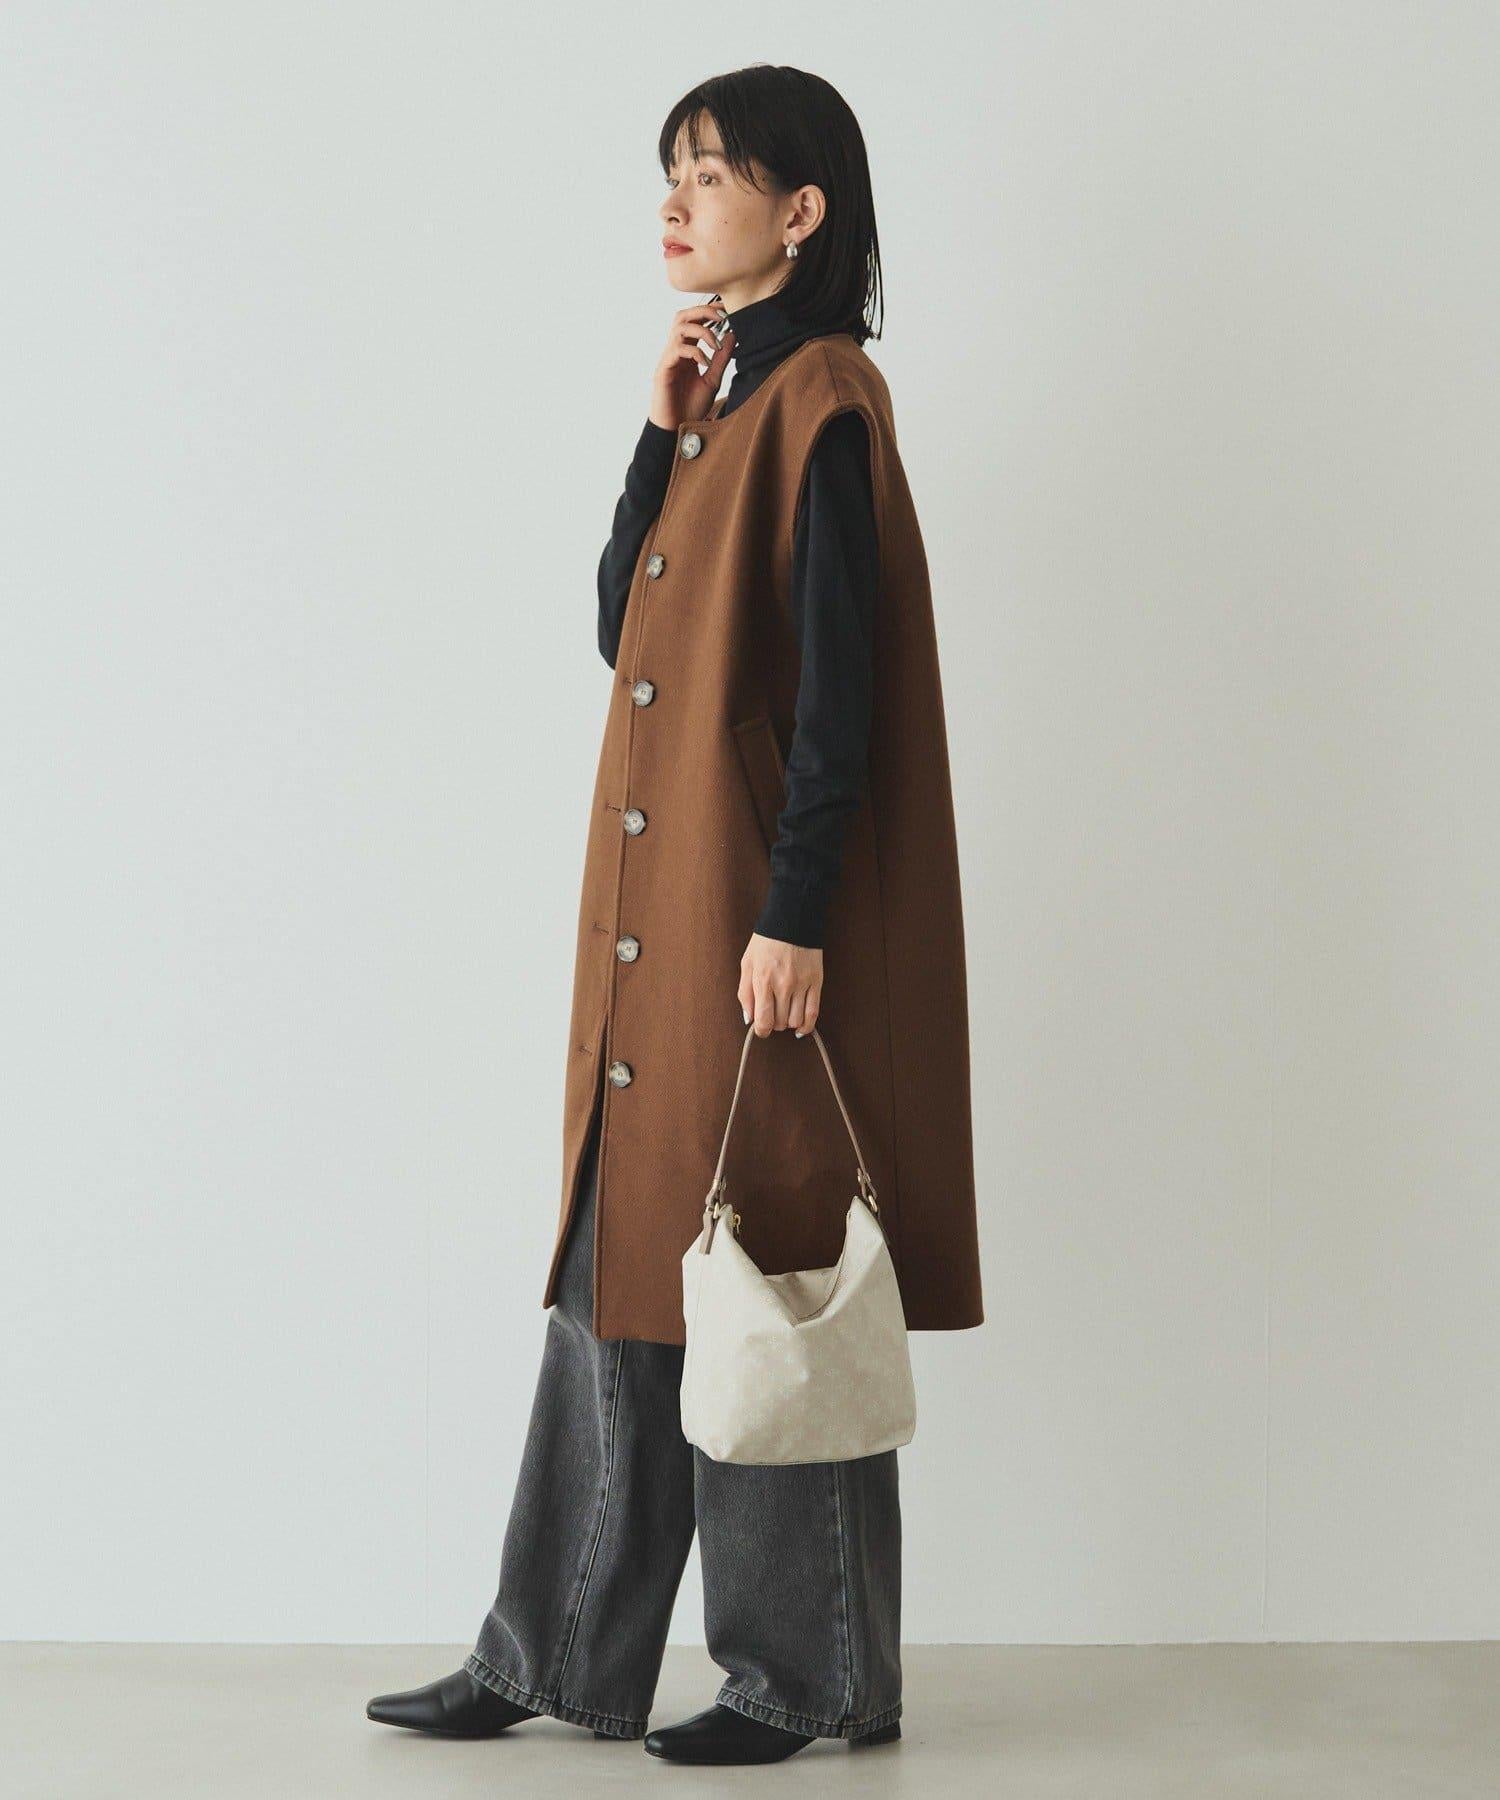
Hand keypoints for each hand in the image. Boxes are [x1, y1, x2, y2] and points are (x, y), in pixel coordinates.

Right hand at [648, 302, 734, 430]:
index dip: (709, 311)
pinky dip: (694, 352)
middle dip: (703, 310)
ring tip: (715, 344)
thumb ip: (721, 358)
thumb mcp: (713, 379)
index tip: (727, 310)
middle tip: (722, 316)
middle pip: (683, 315)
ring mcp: (668, 358)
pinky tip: (705, 362)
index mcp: (687, 350)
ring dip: (701, 330)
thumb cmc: (692, 406)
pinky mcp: (663, 369)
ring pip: (679, 327)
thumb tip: (732, 334)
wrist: (677, 429)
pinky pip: (677, 350)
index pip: (694, 321)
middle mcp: (676, 350)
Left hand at [738, 933, 822, 1037]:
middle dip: (774, 1023)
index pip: (763, 1020)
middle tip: (772, 1013)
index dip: (761, 1030)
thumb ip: (745, 993)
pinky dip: (807, 1026)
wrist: (792, 920)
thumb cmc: (766, 942)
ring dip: (789, 1023)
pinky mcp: (816, 982)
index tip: (761, 1029)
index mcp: (763, 980)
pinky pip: (813, 1013)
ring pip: (796, 1021)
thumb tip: (748, 1019)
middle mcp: (783, 985)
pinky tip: (800, 1028)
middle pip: (780, 1022)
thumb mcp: (747, 963)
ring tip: (785, 1013)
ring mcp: (802, 984)